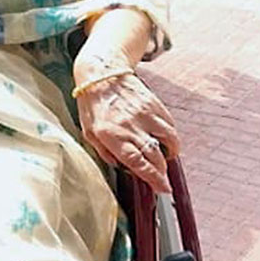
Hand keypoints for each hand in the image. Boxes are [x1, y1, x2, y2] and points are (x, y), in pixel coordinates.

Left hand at [74, 64, 180, 192]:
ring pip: (169, 140)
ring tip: (166, 158)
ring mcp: (144, 113)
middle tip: (163, 179)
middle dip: (162, 172)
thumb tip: (123, 167)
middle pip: (155, 156)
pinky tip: (165, 140)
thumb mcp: (88, 132)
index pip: (137, 162)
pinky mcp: (154, 103)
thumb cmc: (92, 104)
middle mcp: (129, 125)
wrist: (101, 72)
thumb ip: (104, 152)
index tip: (163, 188)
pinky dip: (171, 136)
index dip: (153, 178)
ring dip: (170, 153)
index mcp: (111, 135)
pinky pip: (169, 125)